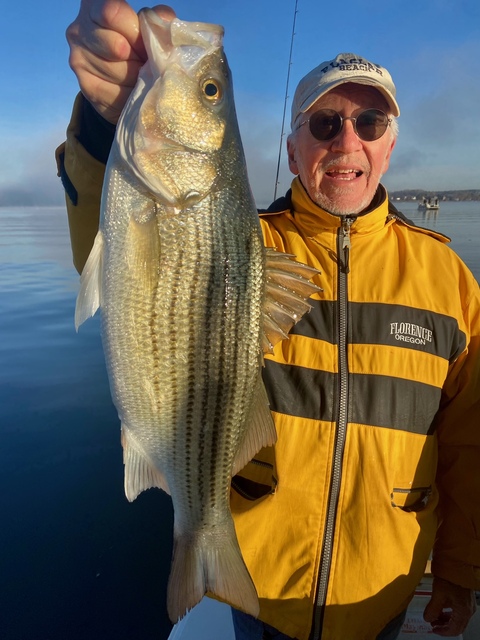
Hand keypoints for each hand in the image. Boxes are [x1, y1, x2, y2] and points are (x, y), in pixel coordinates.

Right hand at [66, 0, 174, 122]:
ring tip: (139, 75)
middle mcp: (79, 28)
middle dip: (138, 57)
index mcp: (95, 6)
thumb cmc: (140, 47)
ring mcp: (78, 57)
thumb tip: (164, 23)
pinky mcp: (86, 85)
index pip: (113, 12)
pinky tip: (132, 89)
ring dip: (137, 78)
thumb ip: (157, 22)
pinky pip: (115, 93)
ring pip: (118, 71)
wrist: (125, 80)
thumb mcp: (150, 29)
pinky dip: (130, 94)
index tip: (144, 41)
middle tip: (144, 61)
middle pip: (116, 45)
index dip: (135, 31)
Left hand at [423, 576, 475, 635]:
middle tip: (432, 624)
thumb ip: (433, 609)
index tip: (432, 629)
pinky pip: (458, 611)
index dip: (443, 632)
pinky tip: (440, 609)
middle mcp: (469, 610)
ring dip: (446, 620)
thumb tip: (427, 619)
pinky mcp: (466, 599)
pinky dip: (449, 613)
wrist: (457, 563)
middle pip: (457, 626)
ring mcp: (468, 605)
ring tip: (434, 616)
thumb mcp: (438, 593)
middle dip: (444, 627)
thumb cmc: (449, 578)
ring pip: (458, 619)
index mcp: (463, 611)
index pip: (454, 630)